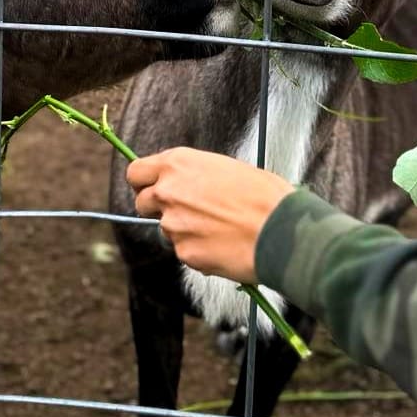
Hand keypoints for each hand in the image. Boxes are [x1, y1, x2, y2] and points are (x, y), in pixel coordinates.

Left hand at [127, 148, 294, 280]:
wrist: (280, 230)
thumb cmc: (263, 195)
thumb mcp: (225, 167)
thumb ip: (195, 175)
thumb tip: (187, 184)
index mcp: (177, 164)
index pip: (136, 172)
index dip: (144, 182)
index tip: (152, 188)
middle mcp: (168, 191)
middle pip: (142, 203)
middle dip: (158, 209)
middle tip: (184, 212)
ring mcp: (173, 224)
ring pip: (166, 230)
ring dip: (183, 230)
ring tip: (217, 229)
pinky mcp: (184, 253)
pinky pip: (184, 251)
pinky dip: (198, 250)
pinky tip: (223, 245)